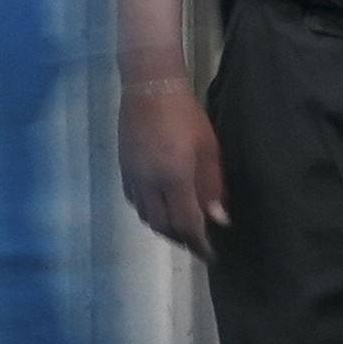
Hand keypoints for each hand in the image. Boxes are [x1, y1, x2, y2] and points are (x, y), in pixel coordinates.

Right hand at [121, 77, 229, 251]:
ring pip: (147, 217)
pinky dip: (149, 212)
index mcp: (174, 178)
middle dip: (181, 239)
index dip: (199, 244)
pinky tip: (160, 207)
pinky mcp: (124, 170)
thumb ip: (212, 186)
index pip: (186, 224)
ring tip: (181, 228)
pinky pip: (135, 202)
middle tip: (198, 243)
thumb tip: (218, 218)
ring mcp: (133, 178)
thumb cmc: (186, 115)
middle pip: (163, 226)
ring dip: (164, 228)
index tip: (210, 255)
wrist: (150, 88)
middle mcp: (150, 184)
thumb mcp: (208, 148)